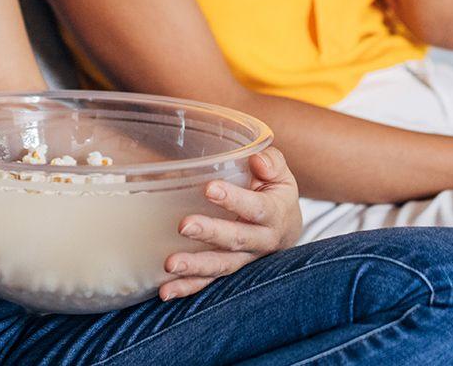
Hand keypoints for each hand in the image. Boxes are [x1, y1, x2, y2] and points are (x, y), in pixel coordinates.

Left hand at [159, 147, 303, 300]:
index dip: (234, 199)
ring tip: (171, 265)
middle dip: (210, 233)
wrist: (287, 229)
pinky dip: (187, 288)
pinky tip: (165, 292)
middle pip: (236, 239)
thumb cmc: (275, 193)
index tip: (210, 189)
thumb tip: (257, 160)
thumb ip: (272, 162)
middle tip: (184, 225)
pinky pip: (208, 284)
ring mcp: (244, 261)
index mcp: (274, 214)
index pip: (255, 207)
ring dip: (195, 267)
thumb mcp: (280, 174)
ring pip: (221, 267)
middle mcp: (261, 242)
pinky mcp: (228, 272)